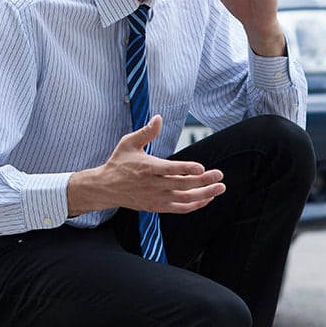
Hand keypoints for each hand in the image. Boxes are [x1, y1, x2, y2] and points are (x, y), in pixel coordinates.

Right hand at [67, 115, 224, 215]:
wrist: (105, 188)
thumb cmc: (119, 162)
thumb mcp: (128, 143)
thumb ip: (146, 132)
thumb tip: (159, 118)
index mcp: (147, 168)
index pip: (170, 169)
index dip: (186, 169)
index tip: (201, 167)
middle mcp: (153, 185)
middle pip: (182, 185)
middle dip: (204, 181)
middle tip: (220, 176)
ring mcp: (156, 198)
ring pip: (184, 199)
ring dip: (204, 194)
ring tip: (220, 188)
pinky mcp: (157, 206)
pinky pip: (179, 208)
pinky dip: (195, 205)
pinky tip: (207, 198)